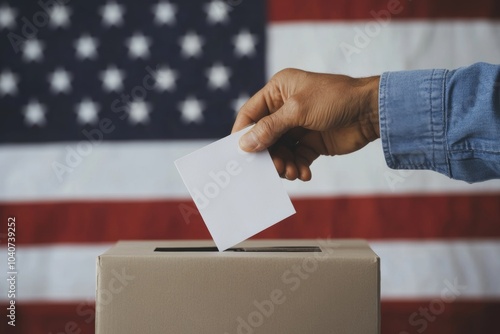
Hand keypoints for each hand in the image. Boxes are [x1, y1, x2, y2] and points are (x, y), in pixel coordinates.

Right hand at [232, 68, 379, 180]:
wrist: (372, 111)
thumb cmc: (335, 99)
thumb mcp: (297, 111)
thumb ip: (269, 128)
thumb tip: (244, 144)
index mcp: (278, 91)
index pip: (251, 113)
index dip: (243, 133)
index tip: (239, 154)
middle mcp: (284, 109)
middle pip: (264, 137)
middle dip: (268, 154)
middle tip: (274, 169)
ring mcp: (298, 127)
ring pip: (279, 151)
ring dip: (283, 164)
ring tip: (292, 173)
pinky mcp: (311, 143)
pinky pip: (296, 158)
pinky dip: (297, 168)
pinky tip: (304, 174)